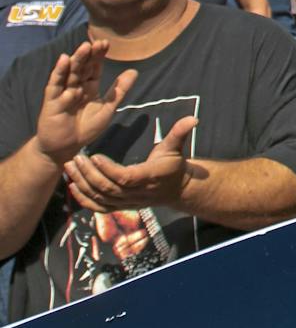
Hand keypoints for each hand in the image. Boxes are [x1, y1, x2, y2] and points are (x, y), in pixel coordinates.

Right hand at [35, 42, 137, 166]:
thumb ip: (119, 90)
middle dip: (89, 55)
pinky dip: (59, 74)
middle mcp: (76, 86)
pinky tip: (64, 61)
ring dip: (76, 60)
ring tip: (84, 47)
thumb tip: (134, 70)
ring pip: (70, 73)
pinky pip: (55, 86)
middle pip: (83, 67)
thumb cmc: (86, 128)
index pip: (94, 67)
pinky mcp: (52, 101)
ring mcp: (63, 92)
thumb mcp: (108, 108)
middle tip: (98, 43)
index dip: (99, 56)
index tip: (106, 43)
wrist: (67, 147)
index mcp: (89, 86)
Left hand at [64, 116, 199, 211]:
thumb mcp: (177, 147)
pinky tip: (72, 186)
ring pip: (101, 198)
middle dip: (89, 174)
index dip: (108, 169)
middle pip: (108, 188)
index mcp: (149, 177)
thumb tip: (193, 119)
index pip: (125, 177)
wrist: (178, 189)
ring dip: (82, 184)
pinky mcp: (121, 206)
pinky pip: (99, 208)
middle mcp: (138, 193)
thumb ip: (180, 133)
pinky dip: (84, 200)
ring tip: (70, 167)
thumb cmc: (173, 164)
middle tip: (75, 158)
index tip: (95, 155)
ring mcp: (128, 202)